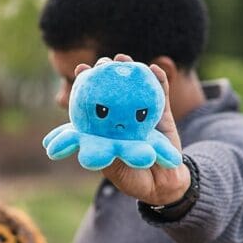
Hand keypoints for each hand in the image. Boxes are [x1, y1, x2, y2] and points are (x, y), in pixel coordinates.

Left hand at [75, 53, 190, 205]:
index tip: (79, 70)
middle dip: (105, 72)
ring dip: (130, 69)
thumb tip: (95, 136)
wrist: (163, 184)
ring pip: (135, 86)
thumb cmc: (133, 178)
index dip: (84, 86)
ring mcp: (141, 114)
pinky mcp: (161, 115)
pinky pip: (161, 94)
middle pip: (112, 88)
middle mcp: (121, 117)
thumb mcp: (115, 170)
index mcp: (104, 129)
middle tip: (102, 63)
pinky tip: (154, 70)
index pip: (91, 103)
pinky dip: (159, 81)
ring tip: (123, 58)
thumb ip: (107, 155)